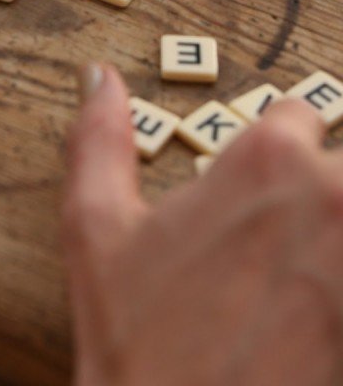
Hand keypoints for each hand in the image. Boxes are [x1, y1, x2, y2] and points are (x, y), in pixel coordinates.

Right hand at [64, 63, 342, 385]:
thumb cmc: (138, 337)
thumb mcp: (96, 226)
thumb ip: (100, 137)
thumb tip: (97, 76)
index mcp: (267, 163)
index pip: (301, 113)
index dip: (274, 146)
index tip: (256, 183)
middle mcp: (336, 200)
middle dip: (316, 191)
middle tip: (271, 243)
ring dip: (330, 232)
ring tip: (295, 275)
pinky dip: (336, 282)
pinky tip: (310, 306)